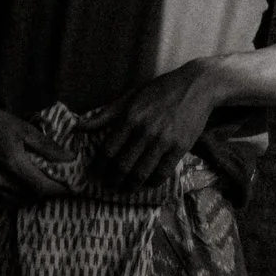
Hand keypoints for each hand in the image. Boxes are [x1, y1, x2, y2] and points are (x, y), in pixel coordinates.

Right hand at [0, 100, 77, 200]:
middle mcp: (0, 180)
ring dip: (34, 196)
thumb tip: (70, 158)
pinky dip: (19, 196)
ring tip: (43, 184)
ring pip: (19, 201)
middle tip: (59, 183)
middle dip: (48, 192)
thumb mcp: (23, 128)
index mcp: (13, 163)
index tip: (71, 185)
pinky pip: (6, 199)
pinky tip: (24, 185)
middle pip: (32, 197)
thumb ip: (47, 146)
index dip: (59, 190)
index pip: (42, 187)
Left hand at [77, 61, 216, 189]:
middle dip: (112, 180)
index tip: (93, 174)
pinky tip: (146, 184)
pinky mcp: (180, 147)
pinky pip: (162, 173)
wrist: (196, 85)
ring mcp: (164, 140)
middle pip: (122, 165)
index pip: (108, 149)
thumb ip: (105, 114)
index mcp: (130, 117)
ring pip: (141, 173)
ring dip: (130, 186)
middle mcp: (145, 130)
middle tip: (108, 186)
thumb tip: (79, 127)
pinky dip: (152, 183)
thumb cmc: (159, 90)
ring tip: (124, 190)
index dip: (98, 166)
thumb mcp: (130, 97)